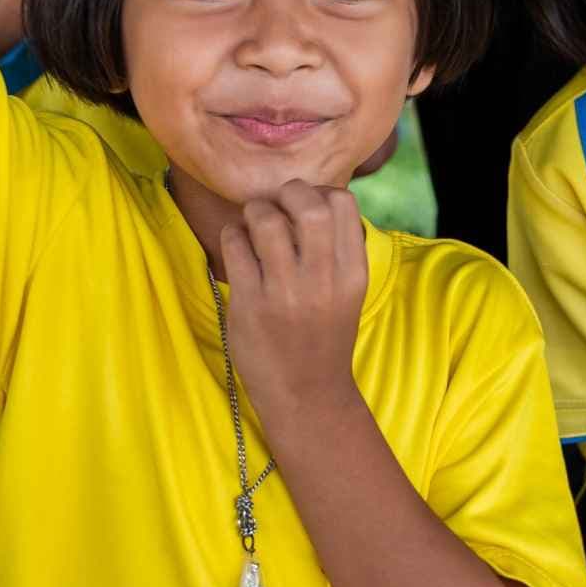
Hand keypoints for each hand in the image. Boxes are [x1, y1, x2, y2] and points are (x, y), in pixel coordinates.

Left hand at [221, 180, 367, 412]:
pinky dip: (233, 235)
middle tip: (278, 207)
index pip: (342, 203)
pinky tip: (238, 248)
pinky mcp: (249, 304)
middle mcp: (322, 280)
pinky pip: (234, 244)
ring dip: (254, 212)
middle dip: (287, 193)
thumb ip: (337, 249)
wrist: (307, 394)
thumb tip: (313, 196)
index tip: (305, 207)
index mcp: (352, 273)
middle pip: (307, 204)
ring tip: (253, 227)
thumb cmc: (325, 335)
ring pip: (264, 219)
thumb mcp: (348, 291)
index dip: (320, 192)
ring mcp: (284, 293)